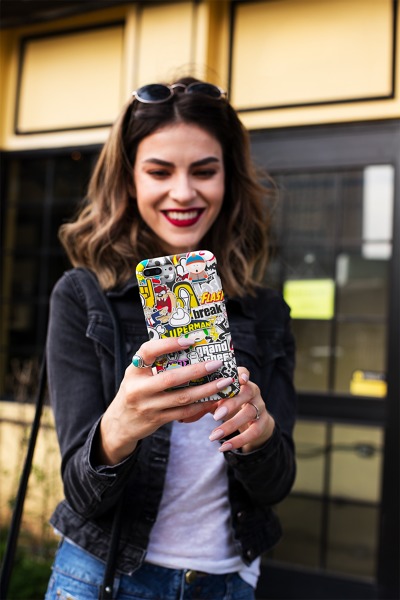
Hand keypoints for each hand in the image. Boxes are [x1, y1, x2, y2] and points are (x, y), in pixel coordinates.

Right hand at [98, 336, 233, 464]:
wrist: (120, 423)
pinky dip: (200, 405)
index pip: (148, 352)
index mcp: (134, 370)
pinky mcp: (157, 420)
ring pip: (182, 398)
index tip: (190, 341)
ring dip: (206, 390)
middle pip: (171, 378)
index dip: (168, 345)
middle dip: (197, 371)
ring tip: (223, 382)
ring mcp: (148, 406)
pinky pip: (183, 413)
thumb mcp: (137, 373)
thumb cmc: (135, 390)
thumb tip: (188, 345)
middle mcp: (139, 388)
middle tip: (217, 363)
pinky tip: (214, 398)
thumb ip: (155, 362)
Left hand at [208, 367, 274, 452]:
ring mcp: (260, 406)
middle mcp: (253, 391)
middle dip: (232, 403)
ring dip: (231, 425)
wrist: (250, 421)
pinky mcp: (263, 423)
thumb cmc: (228, 405)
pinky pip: (253, 432)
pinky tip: (223, 447)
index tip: (239, 379)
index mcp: (241, 382)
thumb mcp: (216, 401)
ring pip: (250, 413)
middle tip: (215, 416)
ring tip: (213, 436)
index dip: (242, 374)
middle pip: (247, 393)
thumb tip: (181, 416)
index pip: (243, 372)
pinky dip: (238, 440)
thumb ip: (203, 404)